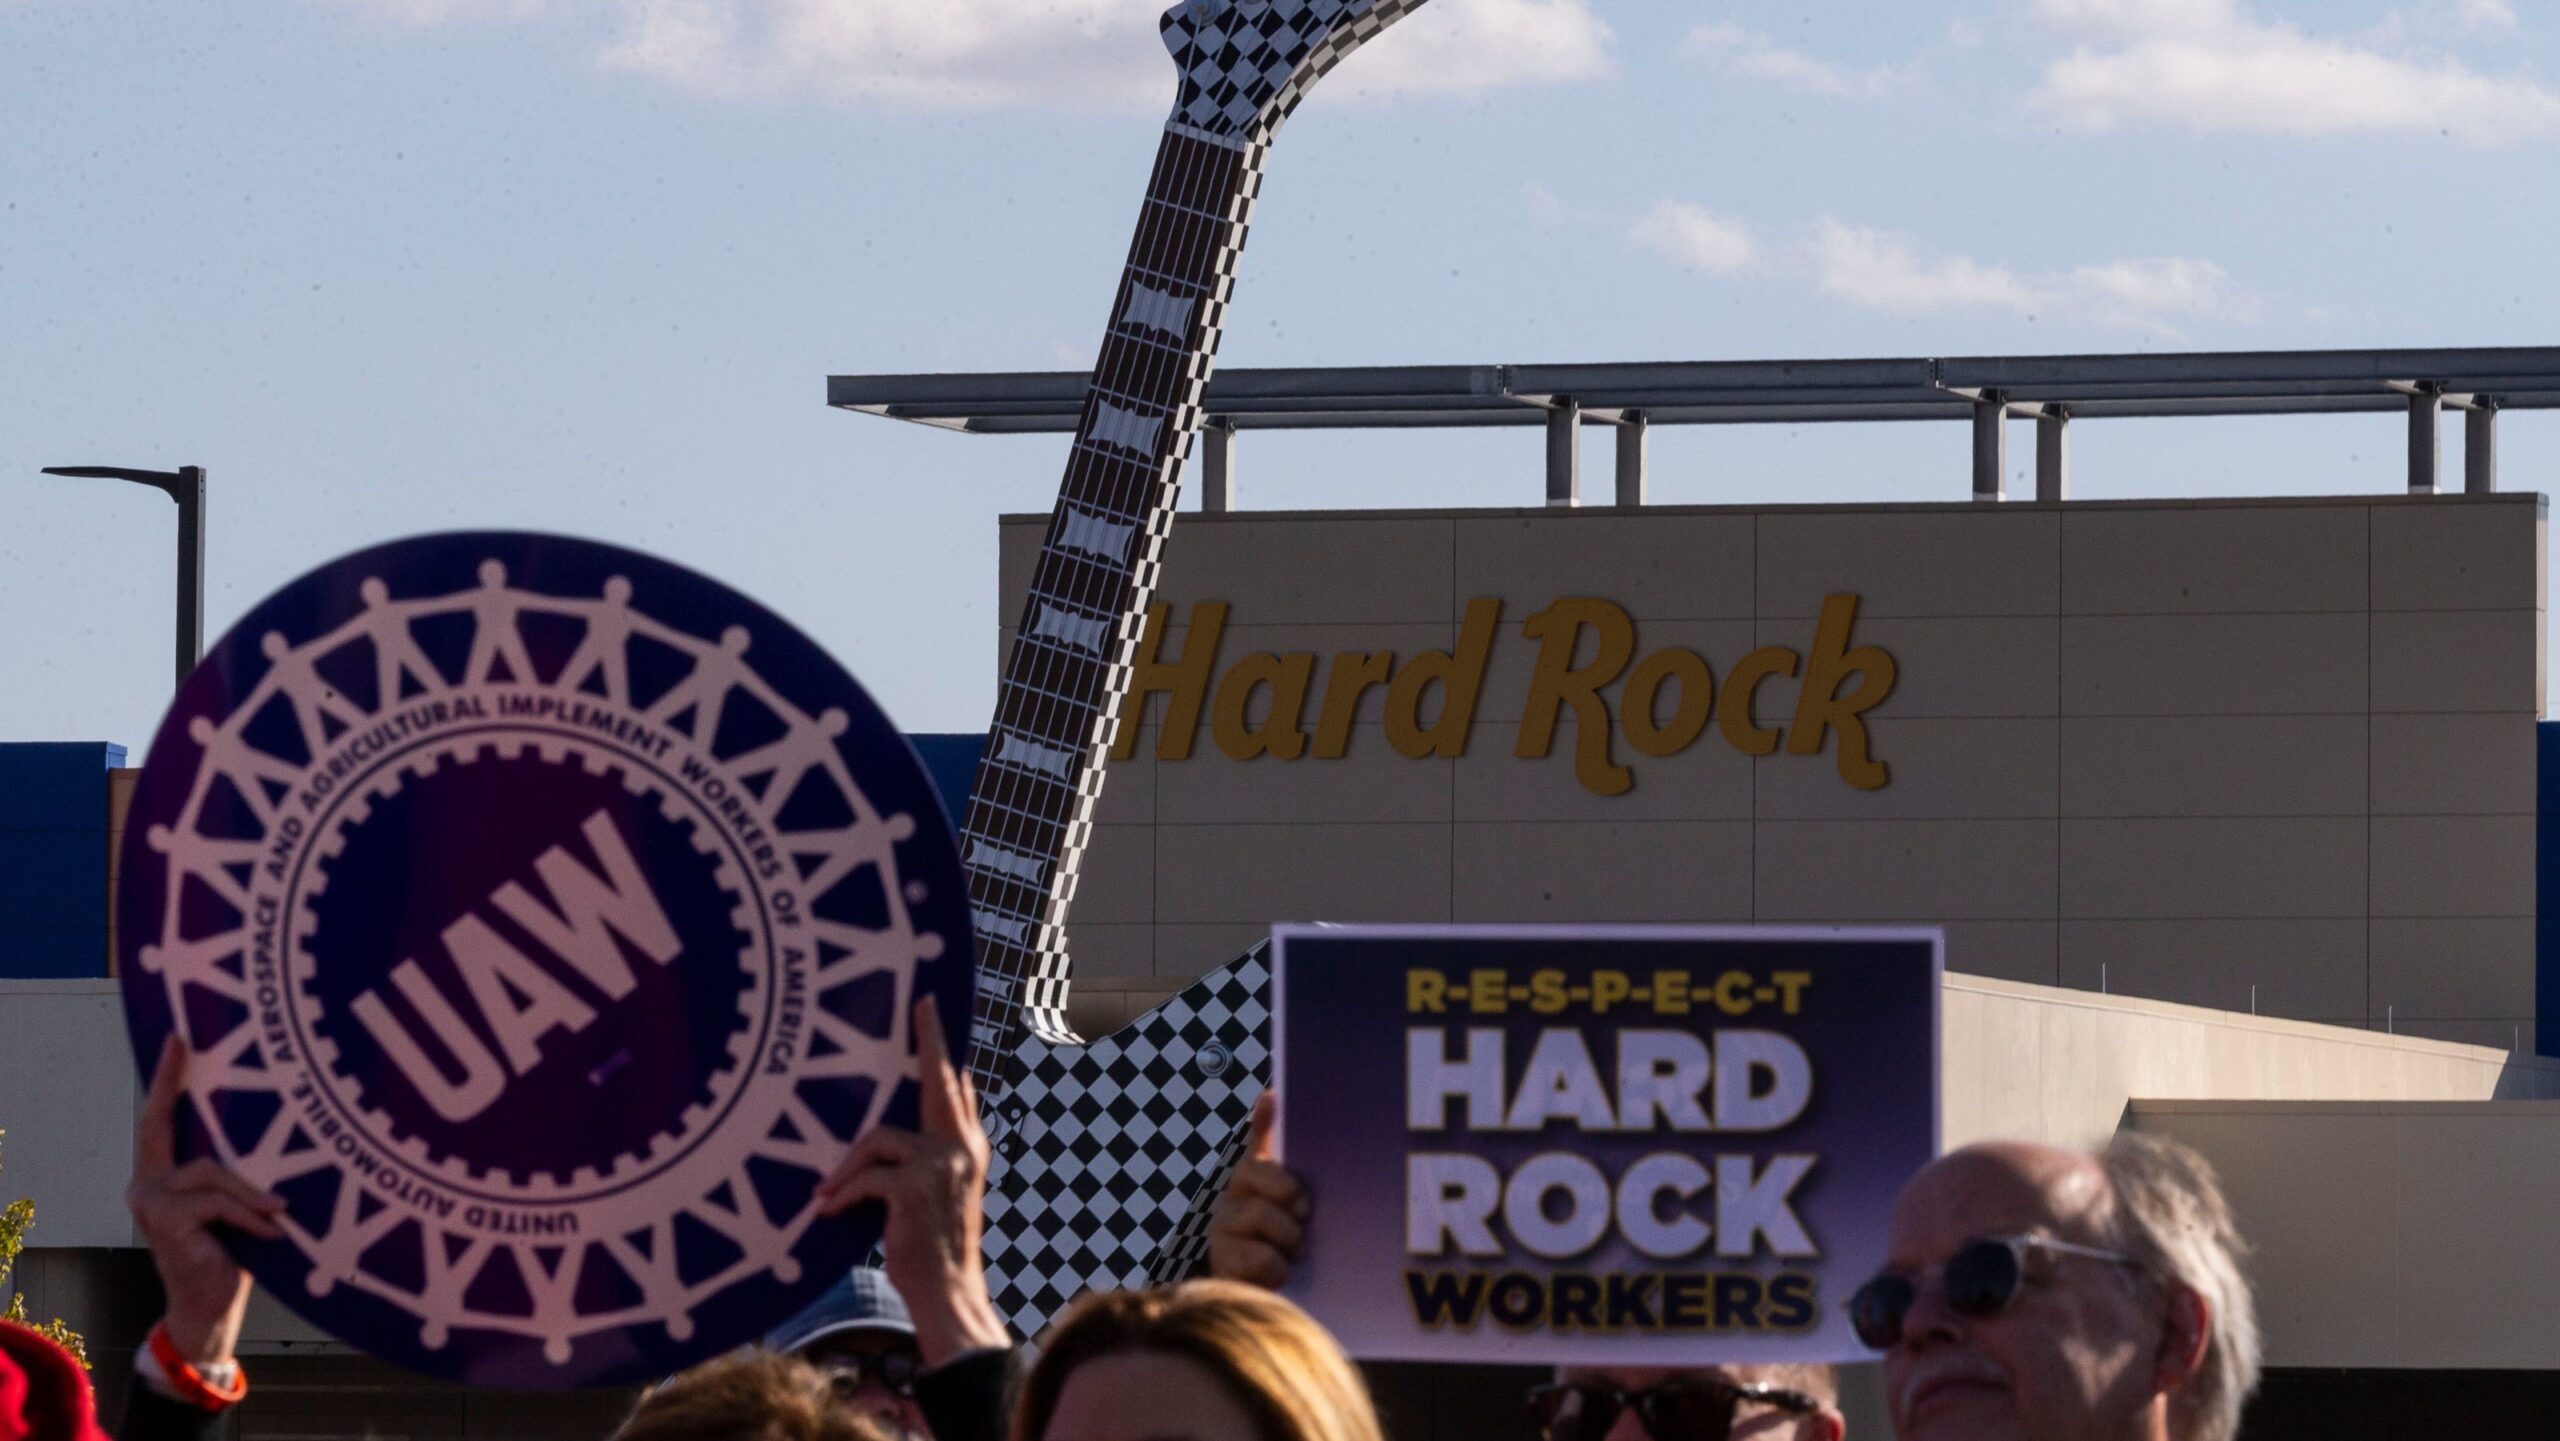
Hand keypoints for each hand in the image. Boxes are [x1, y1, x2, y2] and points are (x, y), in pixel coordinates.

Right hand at [128, 1035, 284, 1368]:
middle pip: (162, 1124)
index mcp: (163, 1176)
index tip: (177, 1038)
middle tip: (186, 1041)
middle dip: (174, 1081)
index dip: (167, 1078)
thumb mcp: (236, 1205)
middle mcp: (146, 1183)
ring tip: (281, 1213)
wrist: (211, 1308)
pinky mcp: (163, 1219)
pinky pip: (217, 1202)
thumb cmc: (231, 1253)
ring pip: (212, 1172)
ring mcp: (148, 1201)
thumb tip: (279, 1124)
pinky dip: (250, 1215)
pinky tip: (274, 1233)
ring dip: (253, 1193)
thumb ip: (236, 1173)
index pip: (161, 1119)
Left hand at [814, 995, 1008, 1366]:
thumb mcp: (937, 1194)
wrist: (947, 1293)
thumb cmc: (931, 1247)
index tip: (930, 1010)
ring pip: (879, 1137)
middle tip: (921, 1002)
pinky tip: (829, 1214)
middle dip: (929, 1037)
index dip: (942, 1048)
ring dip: (847, 1169)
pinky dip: (844, 1195)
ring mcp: (942, 1164)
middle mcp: (962, 1147)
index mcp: (968, 1147)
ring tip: (827, 1195)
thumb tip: (895, 1132)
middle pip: (939, 1078)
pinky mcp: (916, 1186)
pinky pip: (866, 1177)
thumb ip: (929, 1157)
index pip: (956, 1087)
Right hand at [1207, 1091, 1306, 1289]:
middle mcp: (1225, 1205)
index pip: (1256, 1168)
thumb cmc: (1276, 1218)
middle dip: (1290, 1223)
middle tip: (1301, 1226)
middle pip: (1262, 1210)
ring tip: (1292, 1250)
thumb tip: (1269, 1093)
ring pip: (1265, 1237)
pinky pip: (1262, 1264)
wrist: (1260, 1271)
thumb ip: (1270, 1137)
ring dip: (1288, 1246)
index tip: (1301, 1202)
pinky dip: (1278, 1270)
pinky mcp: (1223, 1266)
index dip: (1284, 1187)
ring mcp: (1220, 1237)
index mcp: (1244, 1177)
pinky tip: (1278, 1270)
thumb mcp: (1279, 1180)